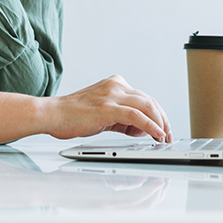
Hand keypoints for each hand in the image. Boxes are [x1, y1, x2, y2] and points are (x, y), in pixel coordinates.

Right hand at [45, 75, 171, 142]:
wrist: (53, 114)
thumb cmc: (74, 115)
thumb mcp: (103, 113)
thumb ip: (123, 118)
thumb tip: (142, 129)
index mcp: (115, 83)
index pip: (145, 98)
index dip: (158, 115)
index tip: (164, 129)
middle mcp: (115, 85)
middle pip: (150, 100)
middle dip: (163, 120)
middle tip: (168, 136)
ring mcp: (111, 94)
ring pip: (147, 106)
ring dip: (160, 124)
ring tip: (164, 138)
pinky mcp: (107, 107)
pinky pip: (136, 116)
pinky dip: (150, 126)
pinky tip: (156, 135)